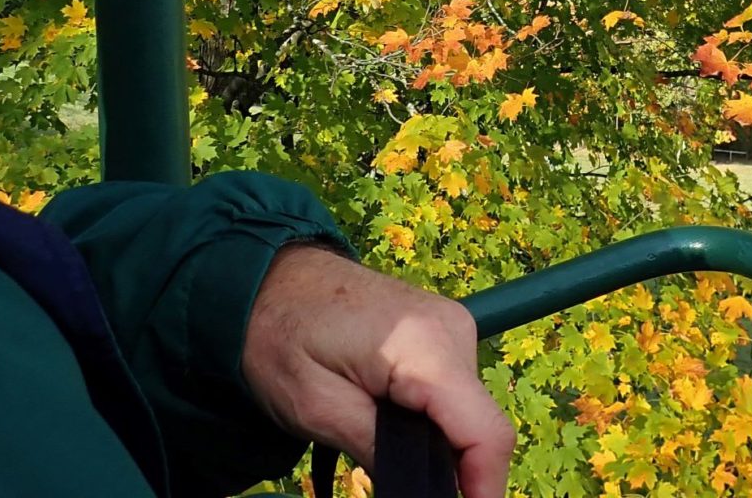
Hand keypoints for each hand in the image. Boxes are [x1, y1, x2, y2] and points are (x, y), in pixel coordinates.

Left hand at [243, 244, 513, 497]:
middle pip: (478, 427)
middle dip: (448, 469)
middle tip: (391, 483)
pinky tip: (386, 420)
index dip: (484, 490)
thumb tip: (428, 492)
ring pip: (467, 413)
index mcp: (427, 348)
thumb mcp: (317, 407)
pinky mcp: (441, 330)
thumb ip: (379, 453)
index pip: (487, 434)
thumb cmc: (279, 335)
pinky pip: (453, 392)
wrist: (265, 275)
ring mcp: (451, 326)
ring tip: (377, 444)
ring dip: (435, 443)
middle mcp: (453, 330)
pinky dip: (429, 419)